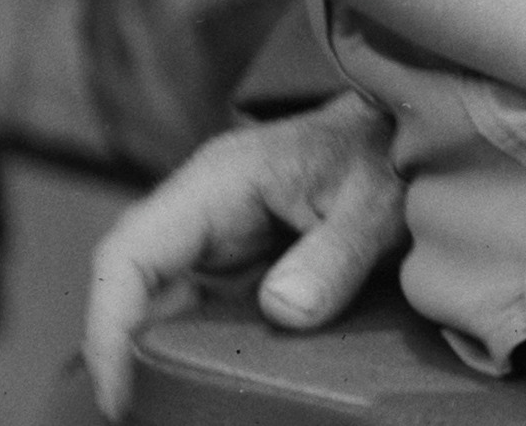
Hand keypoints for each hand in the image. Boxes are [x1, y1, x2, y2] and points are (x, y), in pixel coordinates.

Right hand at [81, 95, 405, 417]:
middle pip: (135, 287)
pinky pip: (202, 308)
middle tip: (144, 410)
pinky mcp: (239, 260)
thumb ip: (337, 252)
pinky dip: (201, 345)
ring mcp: (217, 236)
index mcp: (218, 181)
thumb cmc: (393, 151)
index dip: (109, 325)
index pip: (128, 254)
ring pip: (162, 303)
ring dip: (165, 352)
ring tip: (174, 403)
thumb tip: (284, 309)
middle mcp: (202, 209)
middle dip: (130, 350)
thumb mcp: (377, 199)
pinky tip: (218, 378)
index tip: (118, 390)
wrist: (417, 127)